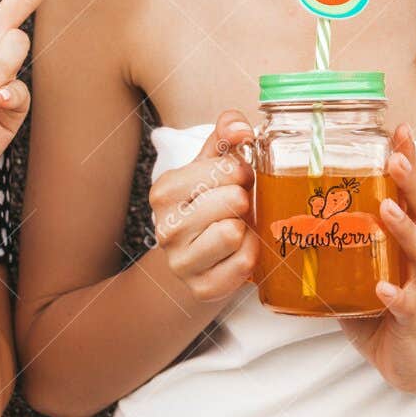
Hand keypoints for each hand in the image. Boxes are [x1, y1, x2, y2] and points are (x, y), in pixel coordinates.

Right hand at [148, 109, 259, 301]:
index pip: (226, 169)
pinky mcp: (202, 289)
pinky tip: (238, 252)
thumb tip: (240, 127)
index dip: (242, 172)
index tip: (235, 180)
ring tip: (237, 228)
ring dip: (247, 229)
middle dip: (245, 200)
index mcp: (165, 191)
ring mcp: (181, 262)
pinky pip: (244, 264)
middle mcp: (165, 228)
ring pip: (234, 233)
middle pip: (233, 200)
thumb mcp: (211, 166)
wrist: (197, 259)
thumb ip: (226, 136)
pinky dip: (250, 255)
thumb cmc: (208, 205)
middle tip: (238, 206)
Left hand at [337, 125, 415, 400]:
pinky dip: (396, 296)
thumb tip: (281, 217)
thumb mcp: (356, 267)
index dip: (408, 160)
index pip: (409, 191)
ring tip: (386, 207)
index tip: (400, 129)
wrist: (412, 360)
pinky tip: (384, 290)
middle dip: (410, 180)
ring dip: (403, 227)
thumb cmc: (381, 307)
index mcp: (403, 237)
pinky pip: (406, 304)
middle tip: (395, 156)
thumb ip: (330, 242)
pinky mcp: (412, 318)